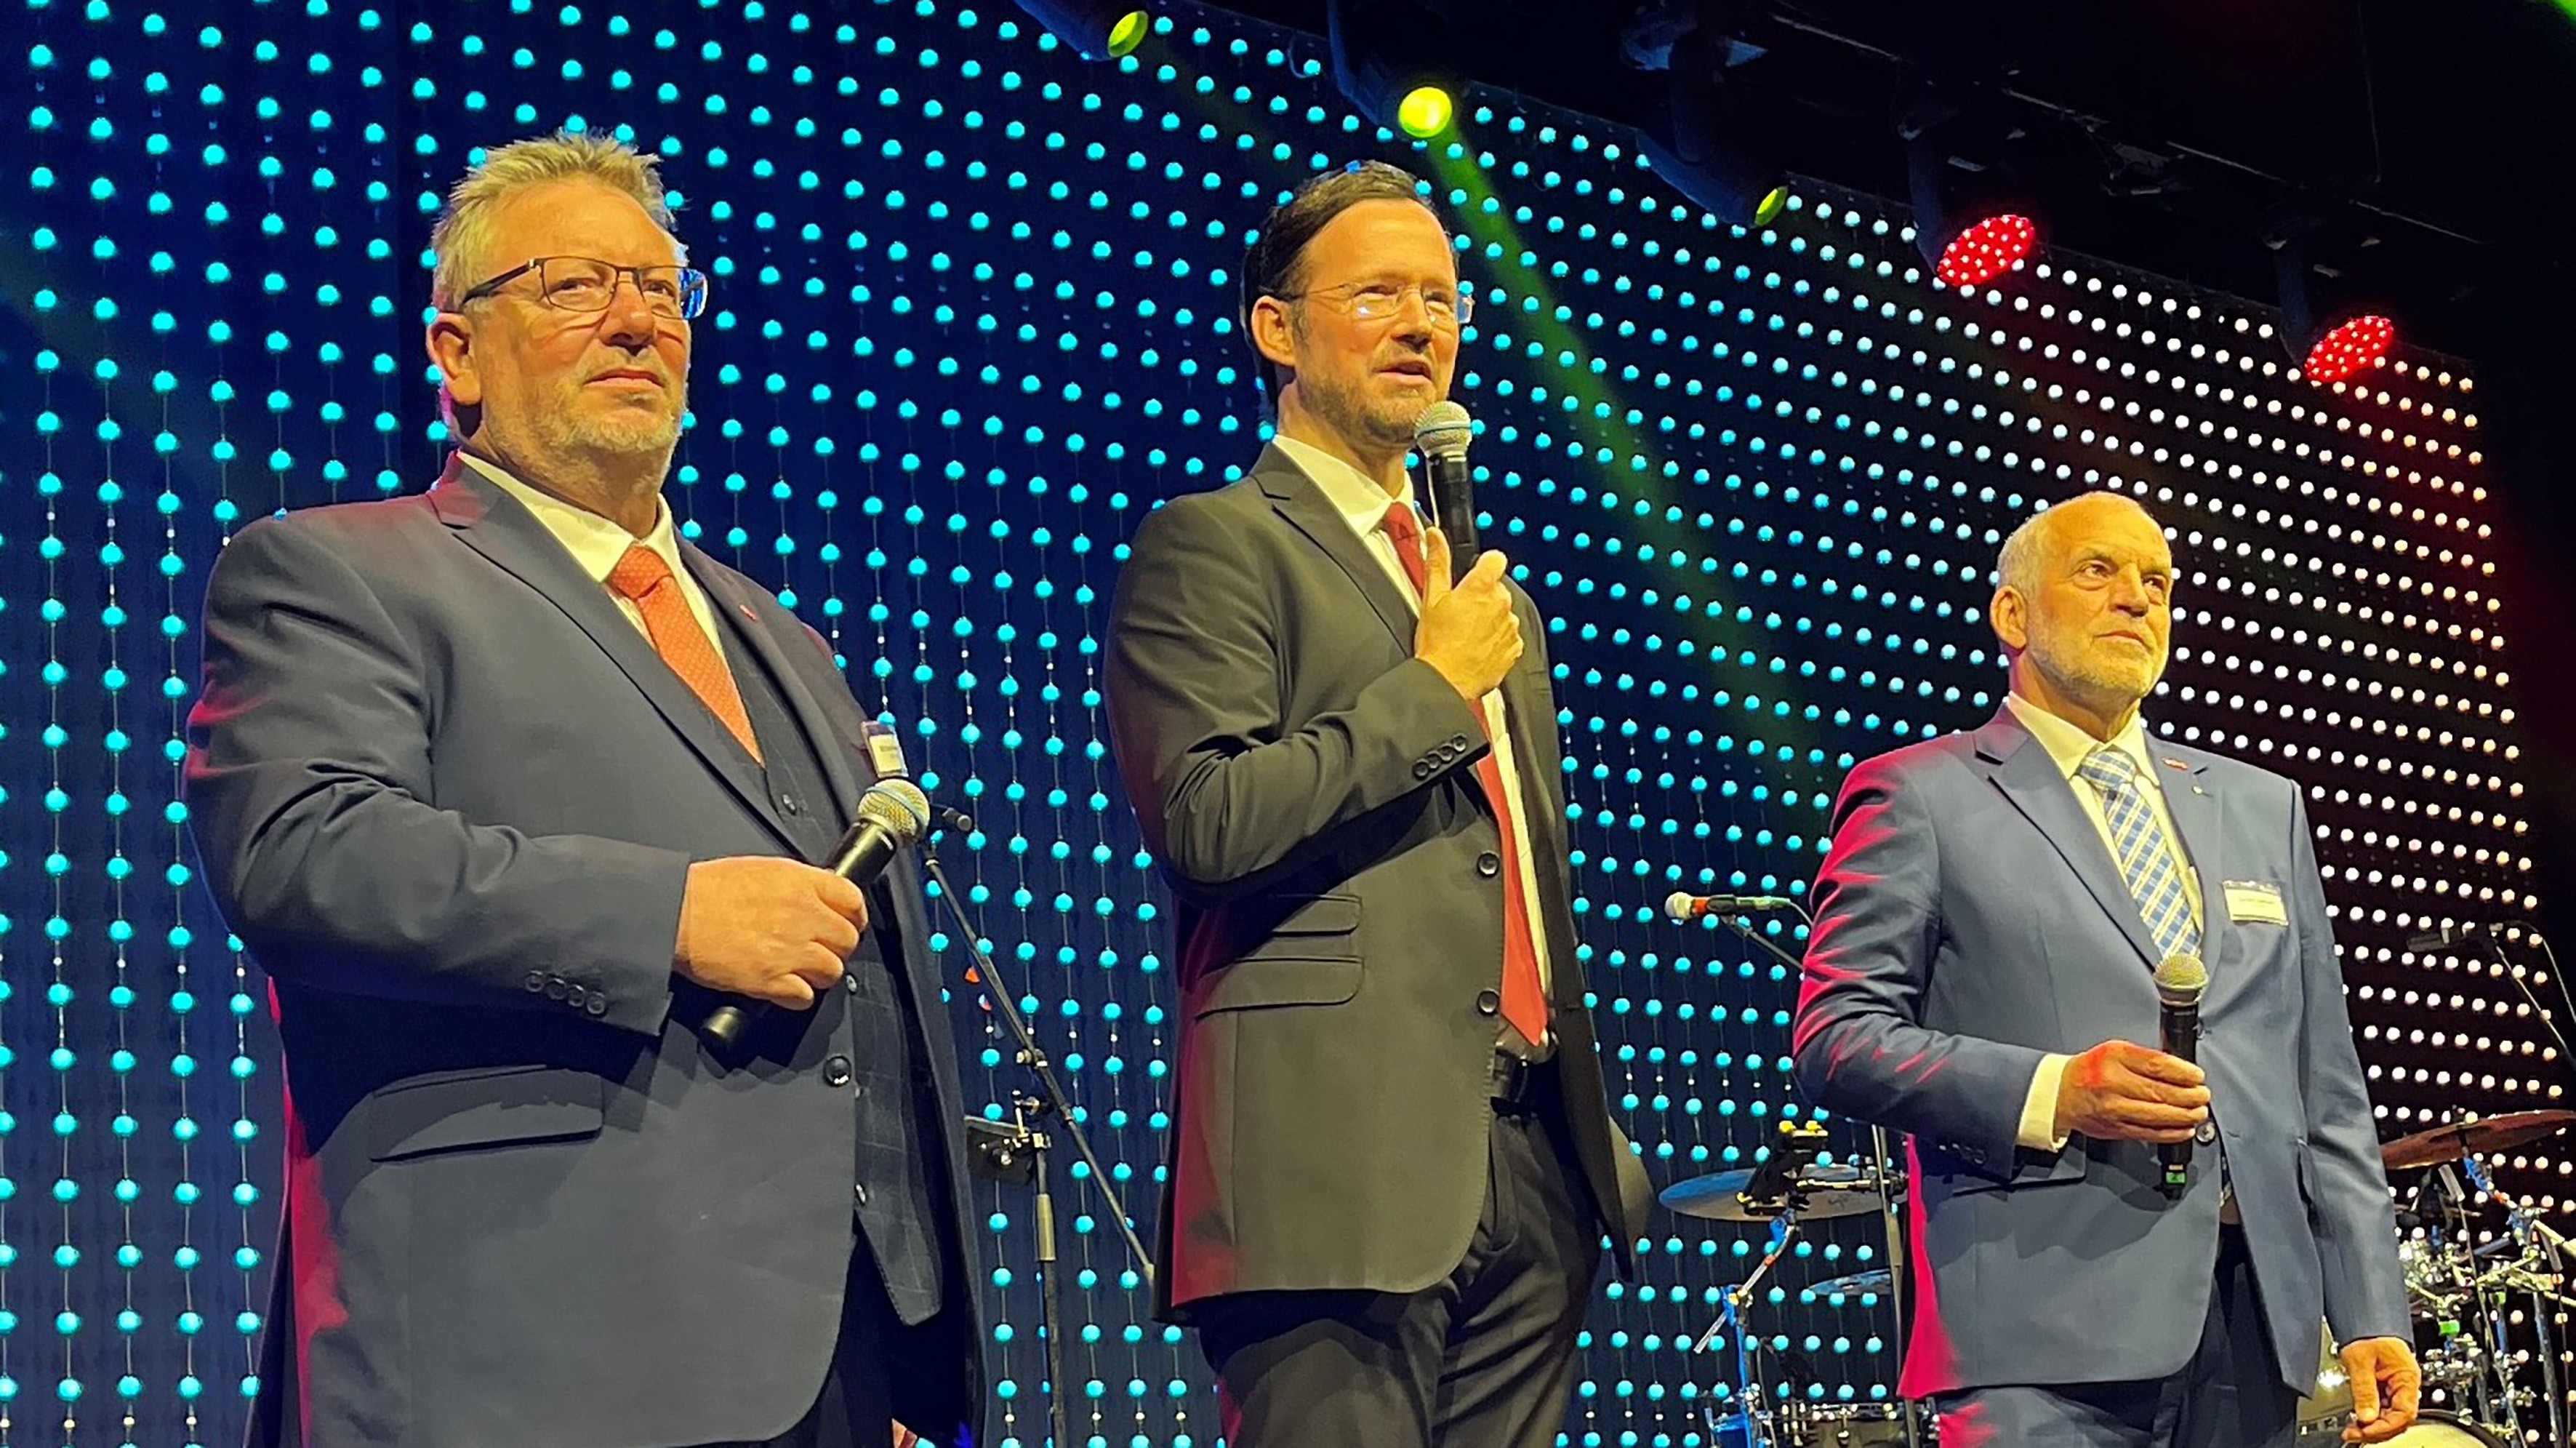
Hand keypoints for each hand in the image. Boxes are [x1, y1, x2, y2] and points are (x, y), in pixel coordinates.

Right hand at [673, 856, 868, 1008]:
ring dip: (820, 974)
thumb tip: (814, 894)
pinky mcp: (772, 980)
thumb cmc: (704, 891)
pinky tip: (784, 987)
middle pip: (848, 939)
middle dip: (837, 947)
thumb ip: (794, 883)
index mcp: (799, 883)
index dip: (854, 915)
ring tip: (801, 970)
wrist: (675, 914)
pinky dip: (797, 996)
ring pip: (832, 971)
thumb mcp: (759, 869)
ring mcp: (790, 950)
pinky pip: (805, 997)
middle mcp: (802, 915)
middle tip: (822, 949)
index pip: (853, 900)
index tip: (849, 923)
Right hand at [1413, 528, 1521, 701]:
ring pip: (1503, 612)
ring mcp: (1510, 626)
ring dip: (1490, 618)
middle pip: (1498, 588)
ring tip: (1467, 633)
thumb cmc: (1437, 643)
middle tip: (1461, 613)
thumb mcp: (1431, 597)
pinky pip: (1508, 636)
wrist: (1446, 681)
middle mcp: (1502, 604)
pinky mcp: (1514, 647)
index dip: (1484, 565)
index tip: (1473, 576)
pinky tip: (1477, 646)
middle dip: (1483, 596)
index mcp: (1481, 587)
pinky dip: (1496, 639)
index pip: (1496, 559)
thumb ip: (1437, 561)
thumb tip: (1435, 536)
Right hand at [2050, 1039, 2209, 1141]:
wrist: (2062, 1092)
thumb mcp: (2115, 1051)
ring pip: (2157, 1115)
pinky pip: (2149, 1133)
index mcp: (2114, 1057)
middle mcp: (2112, 1082)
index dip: (2182, 1072)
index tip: (2197, 1076)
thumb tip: (2182, 1071)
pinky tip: (2184, 1128)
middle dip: (2189, 1095)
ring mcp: (2113, 1108)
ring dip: (2184, 1115)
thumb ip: (2145, 1058)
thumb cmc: (2091, 1070)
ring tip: (2199, 1112)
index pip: (2156, 1064)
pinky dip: (2171, 1133)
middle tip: (2203, 1095)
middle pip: (2160, 1091)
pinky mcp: (2116, 1128)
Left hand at [2338, 1335, 2419, 1442]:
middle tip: (2354, 1434)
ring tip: (2352, 1430)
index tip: (2365, 1430)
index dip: (2385, 1426)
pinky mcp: (2385, 1386)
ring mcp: (2396, 1386)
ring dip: (2372, 1425)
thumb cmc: (2367, 1332)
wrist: (2364, 1319)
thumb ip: (2363, 1389)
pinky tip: (2357, 1420)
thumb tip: (2366, 1417)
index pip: (2403, 1412)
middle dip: (2377, 1429)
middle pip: (2398, 1418)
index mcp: (2407, 1377)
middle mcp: (2405, 1384)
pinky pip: (2382, 1408)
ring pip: (2389, 1416)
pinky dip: (2370, 1416)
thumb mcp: (2360, 1360)